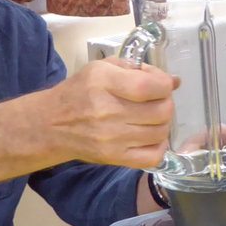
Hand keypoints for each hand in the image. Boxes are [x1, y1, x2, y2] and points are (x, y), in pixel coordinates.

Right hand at [42, 57, 179, 169]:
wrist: (52, 125)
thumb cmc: (80, 91)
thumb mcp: (101, 68)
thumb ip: (137, 69)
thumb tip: (174, 81)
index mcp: (103, 82)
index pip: (150, 86)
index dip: (165, 84)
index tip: (162, 84)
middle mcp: (107, 111)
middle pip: (161, 110)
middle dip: (166, 102)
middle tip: (157, 101)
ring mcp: (111, 138)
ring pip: (160, 132)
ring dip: (163, 123)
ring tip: (152, 118)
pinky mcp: (114, 157)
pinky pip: (153, 157)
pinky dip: (159, 146)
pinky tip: (150, 137)